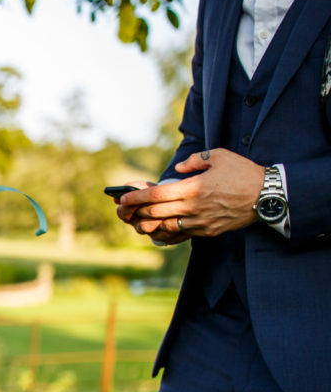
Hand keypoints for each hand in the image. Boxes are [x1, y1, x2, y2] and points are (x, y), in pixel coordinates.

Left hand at [120, 149, 263, 239]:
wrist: (268, 196)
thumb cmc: (244, 173)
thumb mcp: (219, 156)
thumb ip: (194, 160)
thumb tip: (178, 168)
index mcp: (193, 188)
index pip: (156, 195)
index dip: (136, 198)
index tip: (123, 198)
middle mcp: (193, 208)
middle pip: (155, 213)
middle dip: (135, 212)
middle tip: (123, 210)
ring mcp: (200, 222)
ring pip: (165, 227)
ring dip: (148, 224)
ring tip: (137, 219)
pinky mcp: (207, 231)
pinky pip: (180, 234)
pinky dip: (166, 231)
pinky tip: (159, 226)